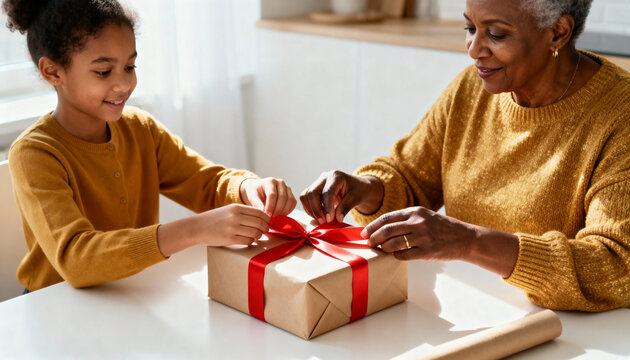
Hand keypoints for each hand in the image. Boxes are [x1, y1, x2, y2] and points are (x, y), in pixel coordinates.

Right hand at [194, 204, 269, 245]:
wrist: (196, 227)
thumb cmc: (214, 219)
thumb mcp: (228, 210)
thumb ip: (243, 212)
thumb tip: (262, 217)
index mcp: (236, 207)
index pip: (259, 212)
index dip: (267, 219)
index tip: (267, 222)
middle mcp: (235, 216)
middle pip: (259, 223)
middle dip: (265, 228)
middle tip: (265, 231)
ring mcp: (232, 228)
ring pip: (255, 233)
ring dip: (258, 236)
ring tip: (256, 236)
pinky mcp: (229, 239)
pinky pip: (247, 241)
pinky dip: (251, 241)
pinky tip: (248, 240)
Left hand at [240, 177, 296, 216]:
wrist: (260, 189)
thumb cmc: (255, 192)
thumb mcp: (252, 196)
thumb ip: (256, 203)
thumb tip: (263, 212)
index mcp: (270, 181)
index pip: (272, 195)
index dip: (271, 206)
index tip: (267, 215)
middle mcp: (280, 183)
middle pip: (283, 198)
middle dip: (277, 210)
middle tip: (271, 217)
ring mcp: (287, 188)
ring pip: (290, 201)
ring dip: (283, 211)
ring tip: (275, 216)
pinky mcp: (291, 194)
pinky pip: (293, 203)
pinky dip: (288, 210)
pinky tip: (280, 214)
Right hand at [300, 170, 382, 223]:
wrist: (358, 186)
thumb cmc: (358, 191)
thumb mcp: (356, 198)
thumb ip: (345, 208)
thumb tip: (336, 219)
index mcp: (336, 176)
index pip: (327, 192)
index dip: (326, 208)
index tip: (329, 220)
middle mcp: (324, 177)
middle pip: (312, 193)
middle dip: (316, 209)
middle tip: (324, 222)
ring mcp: (317, 182)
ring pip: (305, 195)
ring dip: (311, 210)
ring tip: (321, 220)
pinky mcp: (314, 189)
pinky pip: (305, 199)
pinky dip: (310, 209)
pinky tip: (319, 216)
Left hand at [361, 206, 475, 260]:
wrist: (464, 238)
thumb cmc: (440, 227)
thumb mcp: (424, 216)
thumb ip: (405, 220)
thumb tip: (381, 228)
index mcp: (414, 212)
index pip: (386, 218)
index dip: (372, 226)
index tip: (364, 233)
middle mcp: (417, 223)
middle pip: (386, 230)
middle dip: (373, 238)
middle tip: (369, 243)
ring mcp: (422, 237)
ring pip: (393, 243)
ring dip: (383, 248)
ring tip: (381, 250)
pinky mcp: (427, 251)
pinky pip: (404, 255)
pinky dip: (396, 256)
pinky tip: (396, 255)